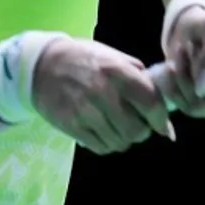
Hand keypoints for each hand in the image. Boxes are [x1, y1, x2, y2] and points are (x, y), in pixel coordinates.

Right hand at [32, 37, 175, 154]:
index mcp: (117, 70)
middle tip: (137, 125)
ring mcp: (85, 110)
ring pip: (119, 142)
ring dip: (124, 139)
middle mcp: (102, 91)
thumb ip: (138, 76)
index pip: (150, 101)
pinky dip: (107, 144)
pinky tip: (104, 133)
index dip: (161, 119)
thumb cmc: (84, 59)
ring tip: (119, 128)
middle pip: (136, 129)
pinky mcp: (71, 125)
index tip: (163, 126)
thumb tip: (163, 102)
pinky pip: (100, 147)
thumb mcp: (113, 56)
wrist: (41, 65)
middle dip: (142, 131)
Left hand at [160, 8, 204, 118]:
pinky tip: (171, 66)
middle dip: (200, 72)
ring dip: (184, 75)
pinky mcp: (202, 110)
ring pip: (201, 104)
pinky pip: (185, 105)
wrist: (193, 34)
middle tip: (187, 46)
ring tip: (181, 50)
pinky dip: (173, 85)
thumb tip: (202, 89)